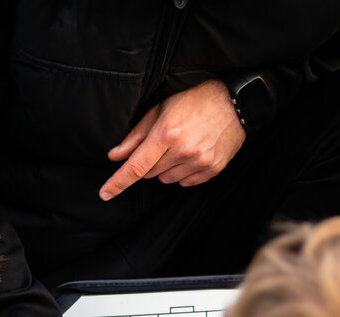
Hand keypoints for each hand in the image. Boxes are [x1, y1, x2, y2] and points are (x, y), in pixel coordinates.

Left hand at [99, 79, 245, 200]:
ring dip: (166, 168)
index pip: (136, 166)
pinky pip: (186, 183)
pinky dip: (183, 172)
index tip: (105, 193)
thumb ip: (136, 135)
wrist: (234, 102)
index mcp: (167, 133)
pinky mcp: (212, 170)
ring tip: (180, 146)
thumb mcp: (161, 109)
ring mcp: (200, 162)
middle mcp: (183, 151)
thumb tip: (115, 156)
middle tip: (162, 143)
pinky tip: (192, 154)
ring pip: (167, 180)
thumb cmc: (194, 100)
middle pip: (150, 173)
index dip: (118, 182)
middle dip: (149, 162)